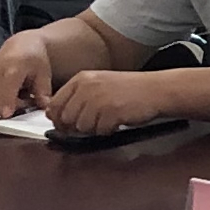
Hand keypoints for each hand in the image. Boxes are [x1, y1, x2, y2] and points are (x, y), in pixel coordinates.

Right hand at [0, 31, 55, 119]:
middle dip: (11, 106)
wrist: (21, 46)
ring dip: (4, 104)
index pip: (6, 85)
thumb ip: (43, 93)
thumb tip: (45, 108)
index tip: (8, 113)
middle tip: (26, 99)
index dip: (6, 101)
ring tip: (17, 94)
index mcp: (14, 65)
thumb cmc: (33, 59)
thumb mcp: (44, 74)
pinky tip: (7, 93)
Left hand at [40, 66, 169, 137]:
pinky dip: (108, 131)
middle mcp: (87, 87)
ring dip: (94, 129)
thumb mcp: (98, 84)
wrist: (156, 89)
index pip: (54, 105)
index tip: (68, 125)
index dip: (59, 120)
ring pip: (82, 127)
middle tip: (93, 123)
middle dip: (77, 127)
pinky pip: (100, 131)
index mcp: (81, 79)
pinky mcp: (112, 112)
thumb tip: (52, 116)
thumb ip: (76, 97)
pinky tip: (118, 121)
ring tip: (108, 120)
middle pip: (66, 119)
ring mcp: (99, 99)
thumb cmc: (128, 90)